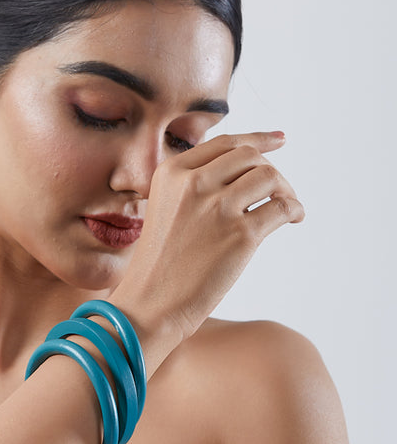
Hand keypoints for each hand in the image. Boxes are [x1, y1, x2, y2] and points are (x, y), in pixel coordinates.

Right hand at [111, 131, 303, 365]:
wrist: (150, 304)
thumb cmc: (159, 265)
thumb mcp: (164, 210)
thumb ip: (193, 187)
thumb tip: (244, 173)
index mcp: (172, 173)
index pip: (225, 144)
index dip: (257, 139)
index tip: (279, 140)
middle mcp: (194, 184)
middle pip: (250, 157)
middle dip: (272, 170)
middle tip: (281, 191)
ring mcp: (218, 208)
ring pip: (269, 177)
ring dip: (286, 190)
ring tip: (288, 209)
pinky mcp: (240, 235)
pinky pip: (281, 208)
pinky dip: (294, 210)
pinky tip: (292, 219)